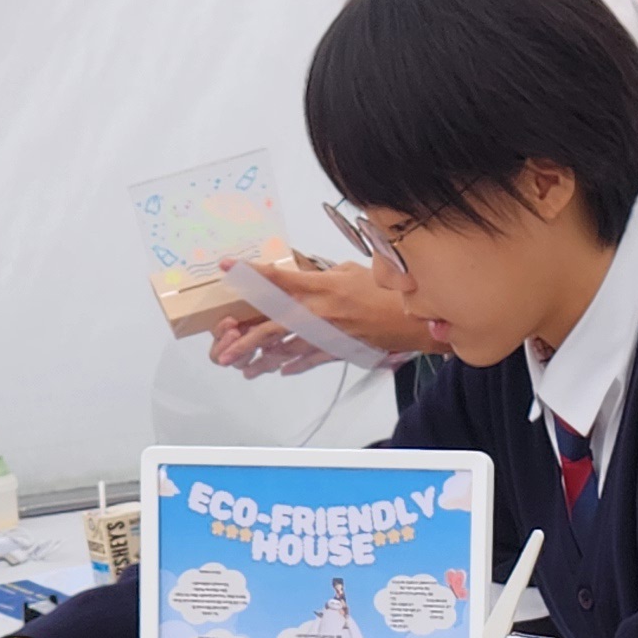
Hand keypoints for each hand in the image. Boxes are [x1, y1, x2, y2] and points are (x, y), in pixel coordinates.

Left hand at [209, 255, 425, 375]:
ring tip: (245, 368)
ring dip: (264, 360)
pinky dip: (295, 365)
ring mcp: (328, 334)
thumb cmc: (387, 291)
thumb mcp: (351, 271)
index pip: (278, 278)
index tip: (227, 268)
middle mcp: (319, 312)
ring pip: (288, 348)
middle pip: (272, 323)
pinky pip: (311, 360)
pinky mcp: (339, 350)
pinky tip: (280, 370)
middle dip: (246, 337)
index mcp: (321, 286)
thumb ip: (323, 274)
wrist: (414, 319)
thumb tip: (305, 274)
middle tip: (224, 347)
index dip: (250, 273)